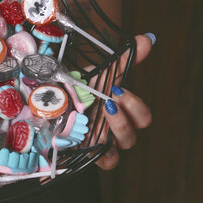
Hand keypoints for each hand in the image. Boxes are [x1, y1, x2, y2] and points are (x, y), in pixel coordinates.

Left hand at [91, 34, 154, 169]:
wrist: (53, 102)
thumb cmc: (80, 91)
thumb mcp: (99, 74)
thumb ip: (124, 60)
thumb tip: (148, 38)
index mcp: (121, 113)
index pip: (143, 117)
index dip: (135, 106)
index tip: (117, 90)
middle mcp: (114, 132)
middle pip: (132, 137)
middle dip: (122, 120)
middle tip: (108, 102)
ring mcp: (100, 145)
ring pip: (118, 152)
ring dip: (110, 134)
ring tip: (96, 119)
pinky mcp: (85, 155)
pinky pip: (101, 163)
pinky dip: (97, 154)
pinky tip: (87, 140)